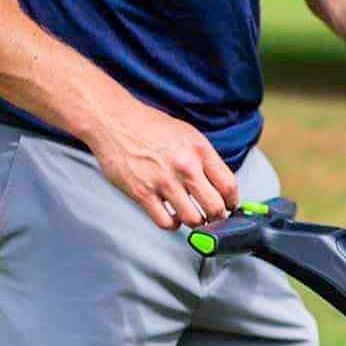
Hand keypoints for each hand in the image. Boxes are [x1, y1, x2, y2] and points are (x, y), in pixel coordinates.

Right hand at [81, 97, 238, 229]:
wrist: (112, 120)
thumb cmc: (149, 127)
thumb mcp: (188, 135)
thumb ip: (205, 160)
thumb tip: (221, 186)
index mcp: (199, 151)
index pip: (229, 186)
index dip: (232, 201)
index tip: (229, 206)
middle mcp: (184, 167)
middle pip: (215, 207)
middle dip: (217, 216)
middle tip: (212, 216)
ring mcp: (163, 181)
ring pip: (193, 219)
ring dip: (195, 222)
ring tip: (192, 215)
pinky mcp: (142, 193)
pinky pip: (166, 222)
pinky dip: (172, 224)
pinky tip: (172, 216)